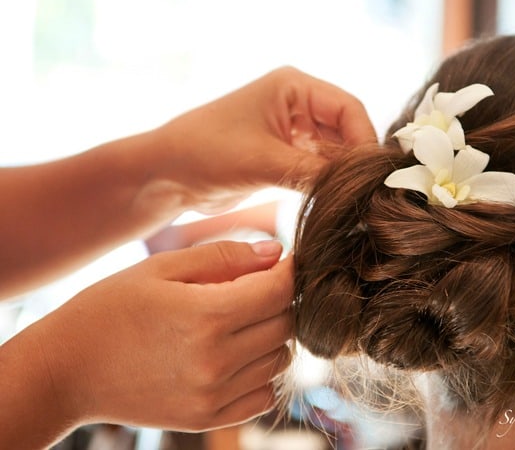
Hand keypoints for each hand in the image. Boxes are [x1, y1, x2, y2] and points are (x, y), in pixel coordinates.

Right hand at [37, 240, 292, 431]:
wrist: (65, 371)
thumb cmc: (110, 309)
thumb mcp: (161, 268)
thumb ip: (224, 256)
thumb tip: (276, 254)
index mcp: (206, 316)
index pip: (280, 291)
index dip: (289, 271)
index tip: (284, 261)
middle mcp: (216, 361)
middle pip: (286, 325)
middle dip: (280, 301)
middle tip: (257, 288)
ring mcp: (213, 395)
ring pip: (280, 359)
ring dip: (272, 336)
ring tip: (240, 321)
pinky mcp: (207, 419)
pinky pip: (264, 395)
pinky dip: (261, 373)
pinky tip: (235, 356)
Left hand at [151, 66, 376, 211]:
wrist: (165, 176)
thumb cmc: (206, 153)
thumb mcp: (265, 162)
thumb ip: (315, 174)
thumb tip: (358, 190)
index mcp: (293, 87)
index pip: (348, 109)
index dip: (365, 141)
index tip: (372, 175)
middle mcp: (296, 104)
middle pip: (346, 130)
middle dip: (356, 161)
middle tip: (369, 194)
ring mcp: (291, 131)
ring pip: (335, 153)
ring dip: (343, 176)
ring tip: (356, 202)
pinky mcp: (284, 155)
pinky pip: (319, 169)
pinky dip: (328, 185)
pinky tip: (336, 204)